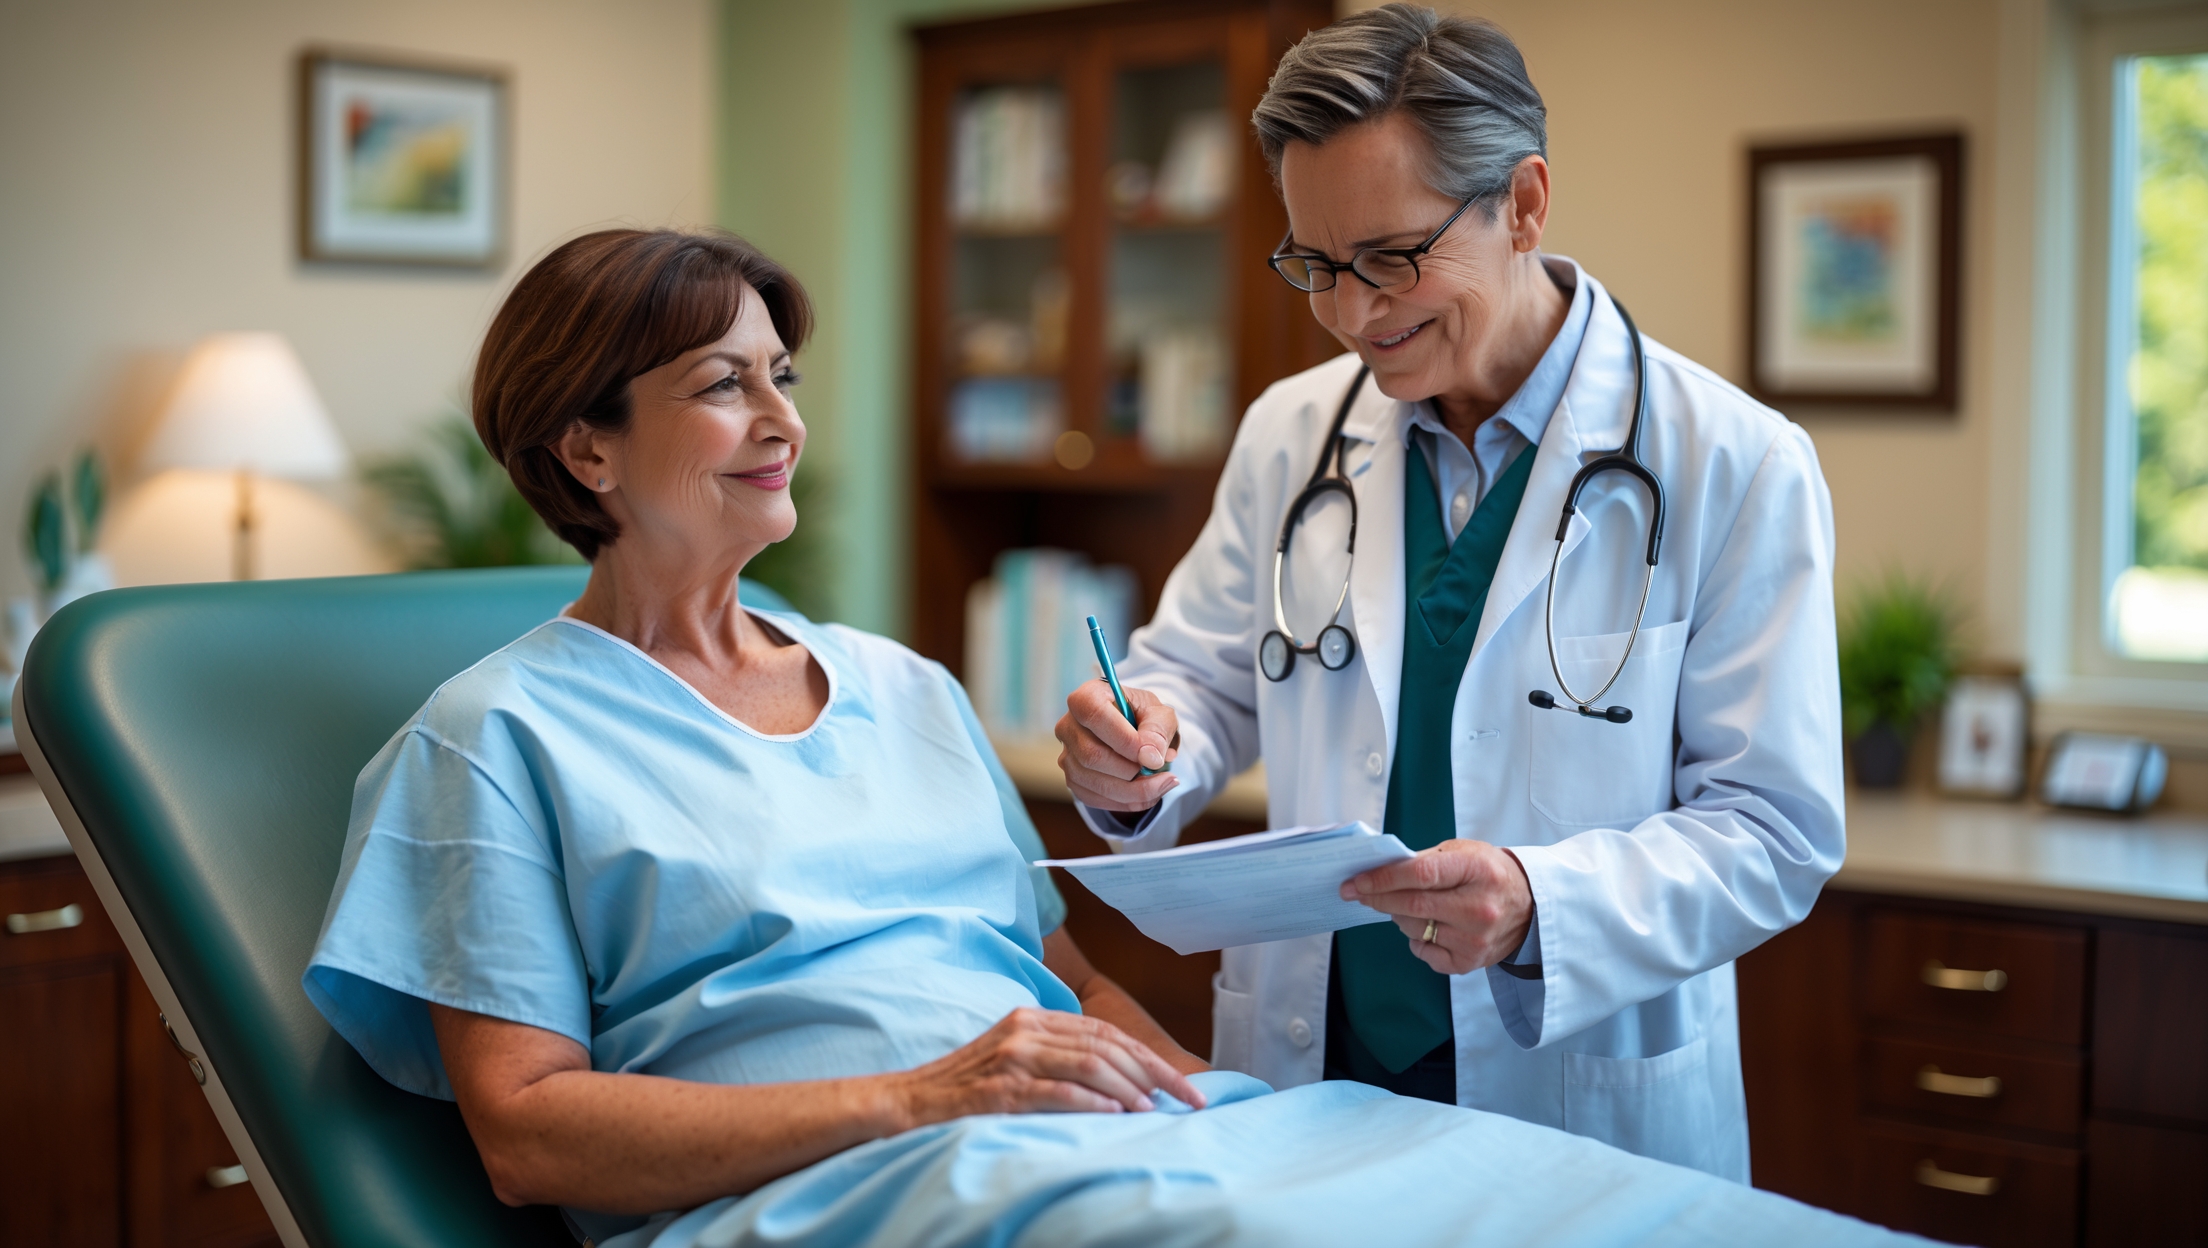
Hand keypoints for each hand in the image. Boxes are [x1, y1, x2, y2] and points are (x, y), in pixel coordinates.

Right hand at [891, 1008, 1206, 1128]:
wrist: (906, 1102)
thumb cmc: (966, 1088)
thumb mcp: (1015, 1059)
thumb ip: (1059, 1059)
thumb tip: (1124, 1086)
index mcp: (1034, 1018)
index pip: (1107, 1032)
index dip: (1151, 1057)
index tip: (1185, 1084)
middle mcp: (1026, 1030)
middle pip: (1106, 1045)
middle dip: (1155, 1074)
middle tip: (1189, 1098)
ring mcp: (1011, 1057)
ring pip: (1088, 1064)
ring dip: (1128, 1089)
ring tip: (1154, 1109)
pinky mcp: (999, 1089)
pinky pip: (1055, 1091)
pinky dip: (1091, 1103)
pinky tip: (1115, 1115)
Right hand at [1054, 680, 1179, 811]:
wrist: (1136, 734)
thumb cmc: (1145, 718)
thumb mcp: (1160, 714)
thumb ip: (1158, 730)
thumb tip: (1149, 757)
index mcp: (1088, 696)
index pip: (1093, 714)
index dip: (1122, 738)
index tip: (1150, 755)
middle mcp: (1069, 725)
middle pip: (1091, 755)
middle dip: (1131, 771)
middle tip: (1162, 772)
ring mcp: (1067, 754)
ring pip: (1093, 781)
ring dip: (1132, 791)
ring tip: (1162, 784)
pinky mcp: (1073, 778)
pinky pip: (1094, 798)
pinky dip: (1124, 802)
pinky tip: (1146, 794)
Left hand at [1339, 840, 1534, 975]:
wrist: (1531, 906)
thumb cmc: (1489, 873)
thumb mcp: (1464, 852)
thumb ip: (1426, 860)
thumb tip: (1380, 870)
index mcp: (1478, 871)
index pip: (1420, 874)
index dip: (1383, 878)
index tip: (1356, 881)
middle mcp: (1479, 908)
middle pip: (1413, 905)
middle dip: (1377, 898)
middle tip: (1355, 892)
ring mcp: (1476, 939)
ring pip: (1415, 929)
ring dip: (1397, 915)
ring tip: (1402, 905)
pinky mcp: (1471, 962)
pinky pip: (1425, 952)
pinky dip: (1417, 939)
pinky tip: (1428, 927)